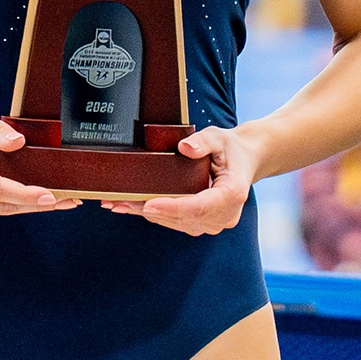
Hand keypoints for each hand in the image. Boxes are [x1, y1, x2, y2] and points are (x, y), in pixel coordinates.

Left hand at [103, 126, 258, 234]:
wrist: (244, 161)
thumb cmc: (230, 148)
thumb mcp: (218, 137)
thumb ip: (203, 142)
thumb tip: (184, 147)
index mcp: (232, 194)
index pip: (199, 207)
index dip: (172, 208)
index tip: (148, 204)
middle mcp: (225, 215)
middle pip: (182, 218)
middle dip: (148, 210)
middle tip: (117, 202)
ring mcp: (214, 222)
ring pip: (175, 222)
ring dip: (146, 214)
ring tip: (116, 204)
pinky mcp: (203, 223)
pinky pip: (175, 222)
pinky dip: (153, 214)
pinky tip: (130, 207)